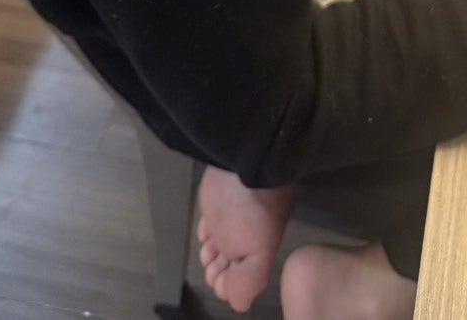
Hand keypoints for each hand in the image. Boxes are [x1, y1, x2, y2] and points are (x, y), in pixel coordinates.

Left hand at [197, 167, 296, 312]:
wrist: (243, 164)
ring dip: (212, 254)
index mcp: (259, 250)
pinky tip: (207, 235)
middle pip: (232, 261)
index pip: (245, 277)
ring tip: (208, 256)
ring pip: (221, 242)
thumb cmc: (255, 209)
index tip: (220, 283)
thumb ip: (248, 284)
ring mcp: (232, 216)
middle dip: (220, 271)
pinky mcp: (218, 199)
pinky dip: (208, 231)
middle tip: (213, 272)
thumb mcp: (257, 257)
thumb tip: (238, 302)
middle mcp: (247, 235)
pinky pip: (212, 220)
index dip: (229, 285)